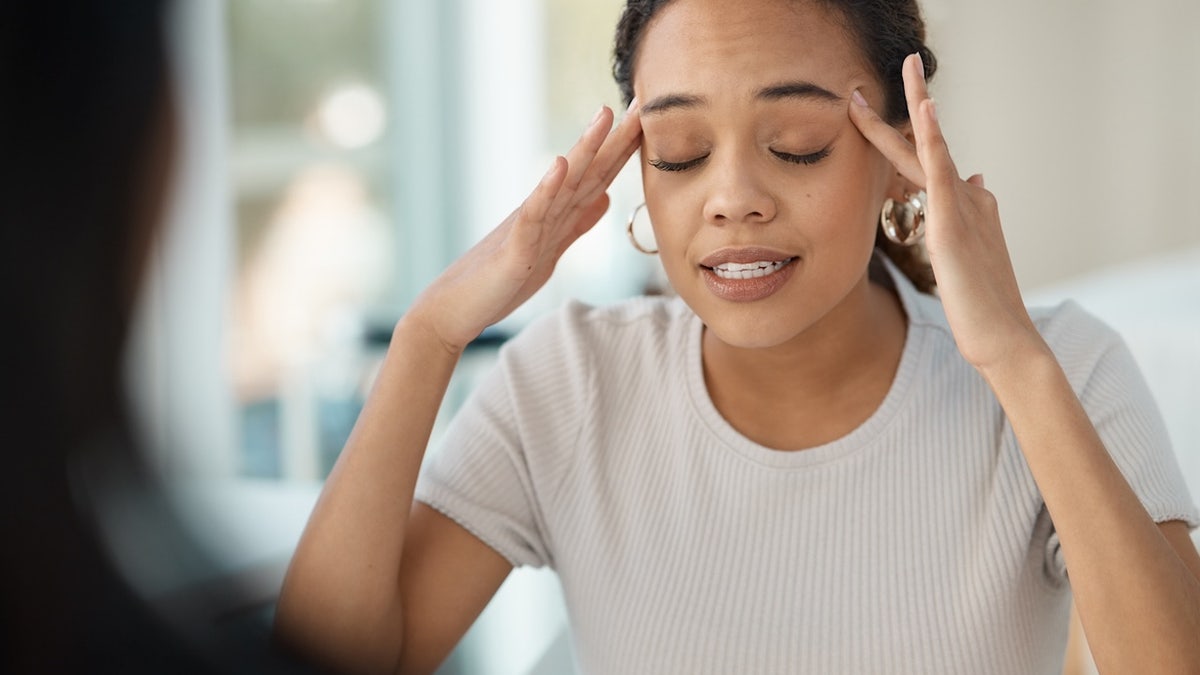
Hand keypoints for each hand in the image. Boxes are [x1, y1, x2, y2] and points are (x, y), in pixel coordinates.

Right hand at [409, 103, 642, 352]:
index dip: (625, 148)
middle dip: (616, 137)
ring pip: (562, 182)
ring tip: (604, 115)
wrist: (456, 308)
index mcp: (557, 213)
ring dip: (584, 148)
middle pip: (587, 170)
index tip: (650, 116)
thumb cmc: (501, 280)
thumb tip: (606, 197)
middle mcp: (544, 211)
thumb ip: (578, 222)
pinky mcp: (515, 248)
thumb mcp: (551, 249)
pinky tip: (559, 163)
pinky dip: (547, 188)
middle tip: (643, 101)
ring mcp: (528, 226)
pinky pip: (532, 214)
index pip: (598, 175)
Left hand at [848, 54, 1045, 370]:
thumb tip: (975, 177)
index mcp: (962, 206)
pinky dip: (931, 139)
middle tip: (904, 61)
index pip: (924, 162)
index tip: (878, 108)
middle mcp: (966, 198)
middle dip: (914, 100)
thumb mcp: (968, 254)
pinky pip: (940, 173)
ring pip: (932, 148)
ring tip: (908, 66)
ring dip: (919, 104)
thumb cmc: (981, 304)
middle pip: (929, 143)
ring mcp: (962, 209)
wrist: (1002, 338)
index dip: (901, 133)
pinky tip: (924, 110)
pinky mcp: (953, 225)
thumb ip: (967, 216)